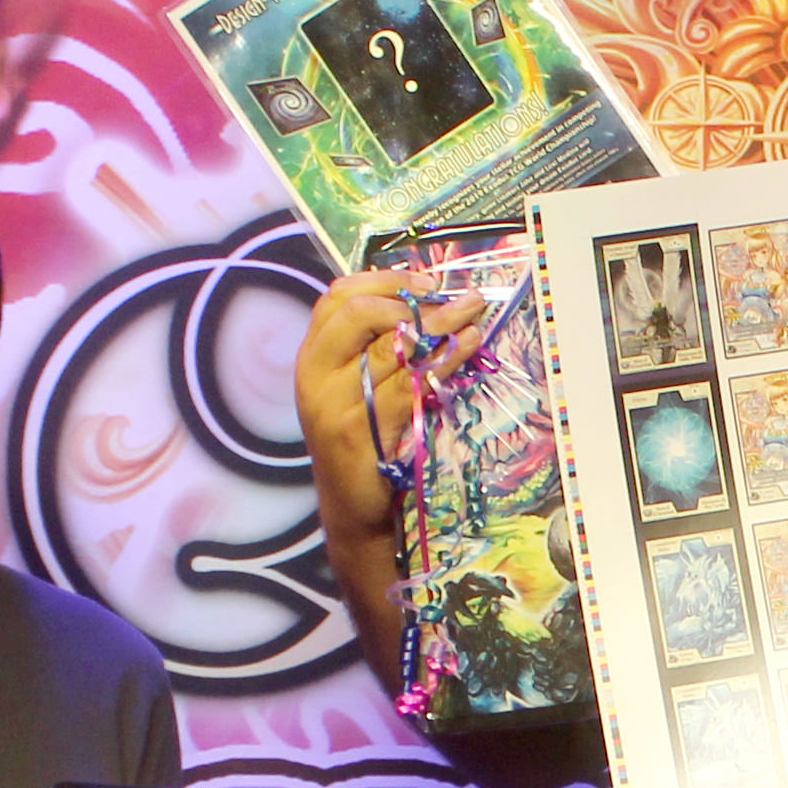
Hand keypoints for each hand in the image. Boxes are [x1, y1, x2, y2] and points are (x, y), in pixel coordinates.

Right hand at [293, 268, 490, 519]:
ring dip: (440, 325)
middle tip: (456, 300)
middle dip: (412, 299)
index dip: (384, 281)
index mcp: (312, 355)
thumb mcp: (361, 389)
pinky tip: (468, 348)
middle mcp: (314, 372)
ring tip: (474, 314)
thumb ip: (375, 350)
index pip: (337, 296)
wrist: (352, 507)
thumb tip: (423, 304)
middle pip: (357, 312)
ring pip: (391, 348)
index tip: (428, 282)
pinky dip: (443, 361)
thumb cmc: (364, 442)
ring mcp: (333, 401)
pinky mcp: (359, 429)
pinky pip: (408, 385)